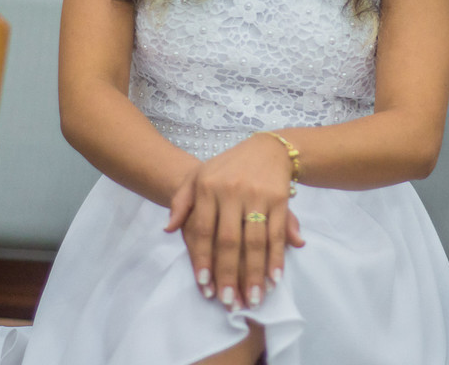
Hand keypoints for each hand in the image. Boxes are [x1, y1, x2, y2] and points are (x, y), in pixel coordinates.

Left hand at [165, 134, 304, 309]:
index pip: (203, 230)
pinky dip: (276, 258)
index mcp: (207, 187)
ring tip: (253, 299)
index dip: (203, 258)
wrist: (267, 147)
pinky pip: (276, 233)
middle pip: (229, 241)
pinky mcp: (279, 199)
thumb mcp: (198, 176)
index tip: (204, 284)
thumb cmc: (228, 167)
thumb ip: (181, 202)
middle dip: (229, 274)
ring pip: (255, 242)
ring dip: (255, 274)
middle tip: (229, 302)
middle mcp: (231, 191)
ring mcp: (257, 195)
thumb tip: (169, 229)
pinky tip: (274, 278)